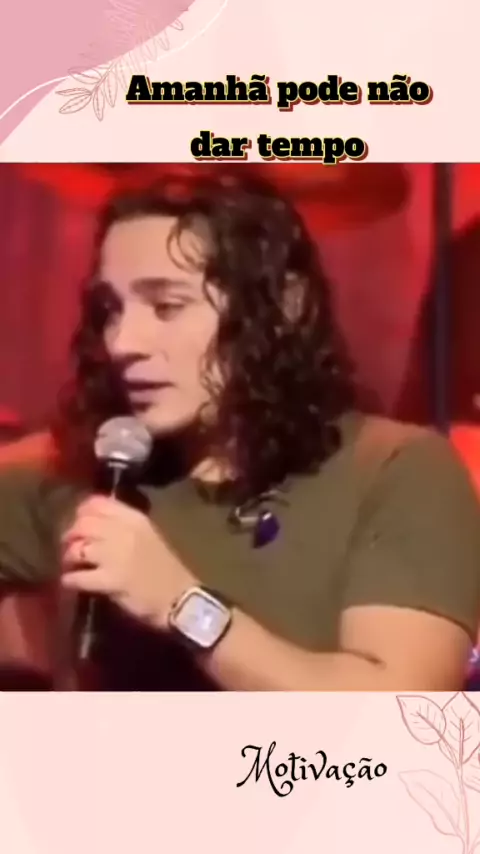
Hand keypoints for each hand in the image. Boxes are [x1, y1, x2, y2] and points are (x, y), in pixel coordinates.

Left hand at [60, 495, 194, 629]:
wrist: (179, 598)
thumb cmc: (164, 567)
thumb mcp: (147, 535)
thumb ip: (122, 525)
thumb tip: (91, 522)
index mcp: (135, 519)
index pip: (97, 503)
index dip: (80, 512)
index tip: (77, 522)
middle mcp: (124, 532)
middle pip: (83, 524)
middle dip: (70, 535)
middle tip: (69, 546)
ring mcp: (116, 556)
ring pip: (77, 549)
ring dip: (68, 557)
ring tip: (70, 564)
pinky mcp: (110, 580)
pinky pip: (79, 577)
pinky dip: (70, 579)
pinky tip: (69, 582)